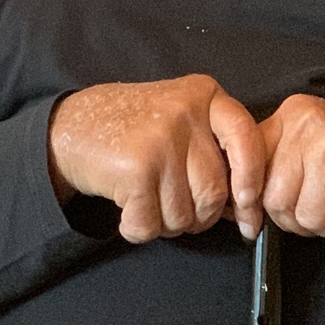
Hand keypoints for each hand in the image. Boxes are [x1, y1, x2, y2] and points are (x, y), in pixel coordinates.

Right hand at [47, 76, 265, 243]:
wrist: (72, 125)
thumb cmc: (135, 129)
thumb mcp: (182, 119)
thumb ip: (215, 151)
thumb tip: (247, 212)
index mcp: (205, 96)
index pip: (247, 140)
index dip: (252, 182)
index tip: (248, 211)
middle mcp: (185, 112)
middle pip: (214, 191)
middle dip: (197, 216)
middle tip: (174, 206)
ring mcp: (160, 139)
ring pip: (184, 215)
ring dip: (166, 224)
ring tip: (147, 199)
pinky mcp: (135, 168)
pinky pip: (151, 224)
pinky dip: (138, 229)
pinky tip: (128, 208)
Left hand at [259, 96, 324, 241]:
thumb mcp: (305, 141)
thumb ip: (271, 162)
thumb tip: (237, 207)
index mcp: (291, 115)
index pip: (252, 168)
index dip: (252, 201)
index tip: (253, 219)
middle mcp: (310, 125)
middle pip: (276, 200)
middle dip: (296, 216)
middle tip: (320, 204)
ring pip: (306, 217)